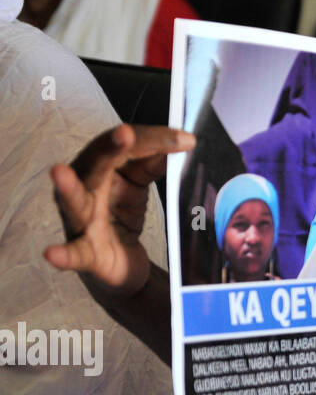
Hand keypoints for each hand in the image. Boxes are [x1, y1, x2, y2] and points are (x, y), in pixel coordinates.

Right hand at [44, 125, 193, 307]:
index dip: (152, 139)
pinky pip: (74, 253)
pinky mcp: (85, 253)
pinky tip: (52, 253)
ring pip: (74, 201)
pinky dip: (63, 254)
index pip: (124, 144)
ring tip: (59, 172)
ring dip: (69, 187)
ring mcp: (81, 220)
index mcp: (101, 167)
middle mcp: (85, 187)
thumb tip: (177, 142)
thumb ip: (151, 165)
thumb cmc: (120, 211)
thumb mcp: (137, 184)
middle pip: (97, 163)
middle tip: (125, 133)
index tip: (184, 139)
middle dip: (110, 148)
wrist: (120, 261)